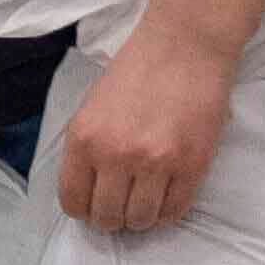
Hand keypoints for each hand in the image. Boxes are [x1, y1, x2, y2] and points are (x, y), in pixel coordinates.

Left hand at [52, 22, 234, 239]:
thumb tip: (88, 191)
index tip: (92, 207)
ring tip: (143, 203)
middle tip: (120, 207)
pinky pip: (175, 211)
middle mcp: (116, 155)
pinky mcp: (192, 165)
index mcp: (84, 138)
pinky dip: (167, 213)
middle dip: (111, 219)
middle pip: (106, 217)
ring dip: (140, 218)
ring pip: (140, 220)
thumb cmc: (136, 70)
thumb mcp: (92, 107)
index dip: (83, 211)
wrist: (185, 44)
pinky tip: (164, 199)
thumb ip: (87, 148)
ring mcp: (156, 162)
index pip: (73, 201)